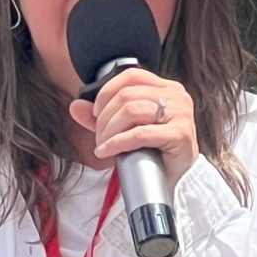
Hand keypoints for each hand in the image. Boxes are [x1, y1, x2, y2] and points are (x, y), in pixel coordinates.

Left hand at [69, 67, 197, 189]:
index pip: (131, 76)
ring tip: (103, 145)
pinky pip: (140, 134)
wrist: (175, 180)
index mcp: (167, 88)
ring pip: (131, 111)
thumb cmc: (153, 152)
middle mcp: (177, 96)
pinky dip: (117, 143)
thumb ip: (102, 116)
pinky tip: (107, 151)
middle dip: (104, 118)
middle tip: (98, 137)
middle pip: (127, 95)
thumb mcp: (125, 129)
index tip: (96, 112)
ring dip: (109, 131)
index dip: (107, 91)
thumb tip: (75, 106)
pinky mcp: (180, 134)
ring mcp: (181, 114)